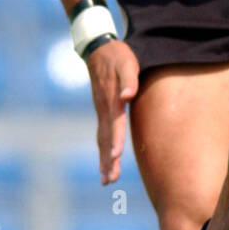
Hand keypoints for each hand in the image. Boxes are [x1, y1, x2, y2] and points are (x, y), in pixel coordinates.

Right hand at [86, 39, 139, 184]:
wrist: (99, 49)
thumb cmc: (118, 56)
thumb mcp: (127, 63)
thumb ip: (129, 80)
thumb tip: (127, 95)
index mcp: (111, 100)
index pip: (114, 124)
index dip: (115, 140)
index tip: (115, 156)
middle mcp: (104, 109)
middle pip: (105, 139)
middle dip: (108, 160)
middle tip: (109, 180)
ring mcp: (101, 111)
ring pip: (102, 139)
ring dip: (104, 160)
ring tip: (107, 180)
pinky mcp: (102, 110)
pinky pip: (102, 134)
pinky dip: (104, 149)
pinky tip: (107, 159)